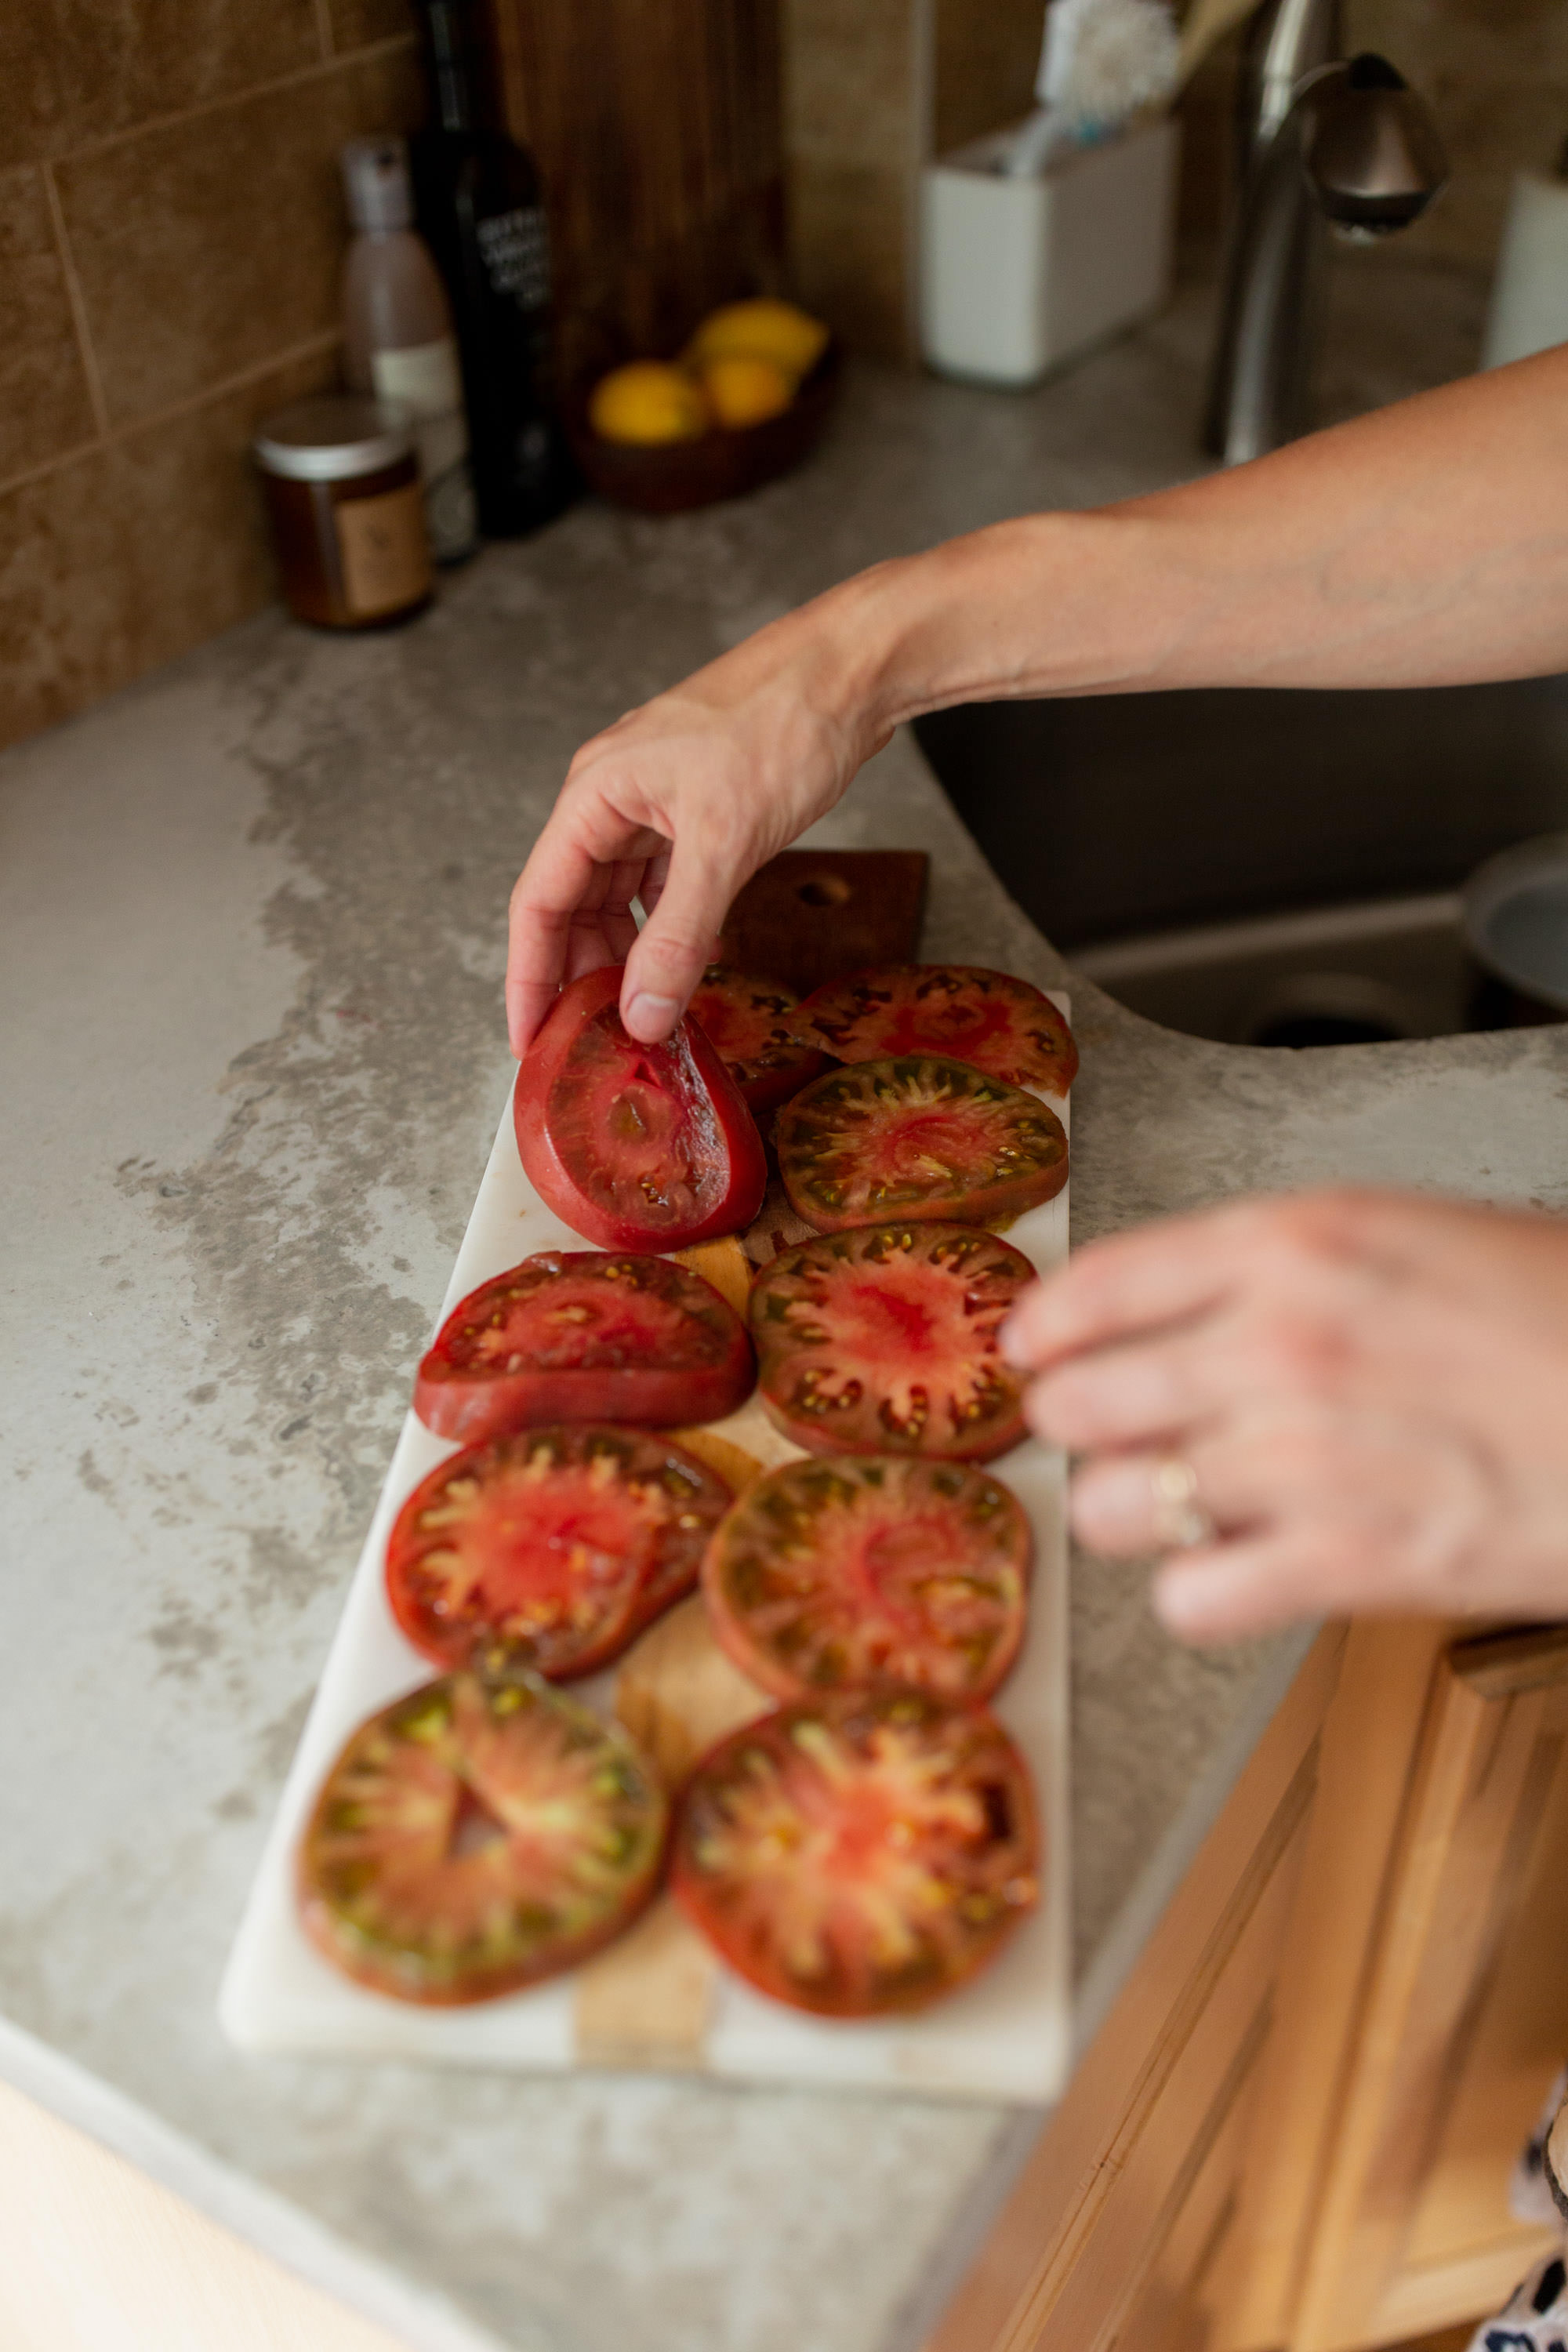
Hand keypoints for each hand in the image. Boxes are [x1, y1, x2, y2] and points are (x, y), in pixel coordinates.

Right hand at [505, 595, 891, 1056]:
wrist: (854, 670)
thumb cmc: (783, 723)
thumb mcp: (724, 844)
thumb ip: (677, 936)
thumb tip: (642, 1013)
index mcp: (594, 794)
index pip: (538, 903)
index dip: (530, 978)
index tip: (532, 1041)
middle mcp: (612, 796)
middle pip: (574, 904)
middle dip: (583, 975)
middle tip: (599, 1044)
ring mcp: (654, 801)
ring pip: (620, 897)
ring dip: (629, 956)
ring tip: (643, 1015)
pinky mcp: (697, 808)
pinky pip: (664, 882)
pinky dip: (669, 927)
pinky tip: (688, 963)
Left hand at [1001, 1188, 1567, 1642]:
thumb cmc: (1565, 1319)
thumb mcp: (1416, 1240)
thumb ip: (1284, 1268)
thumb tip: (1173, 1317)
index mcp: (1295, 1239)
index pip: (1094, 1287)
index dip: (1051, 1332)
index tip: (1038, 1352)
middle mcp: (1277, 1339)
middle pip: (1078, 1405)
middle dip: (1096, 1426)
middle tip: (1132, 1435)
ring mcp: (1305, 1455)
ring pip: (1112, 1510)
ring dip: (1145, 1514)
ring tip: (1204, 1503)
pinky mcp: (1351, 1564)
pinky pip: (1189, 1600)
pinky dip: (1211, 1593)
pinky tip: (1259, 1566)